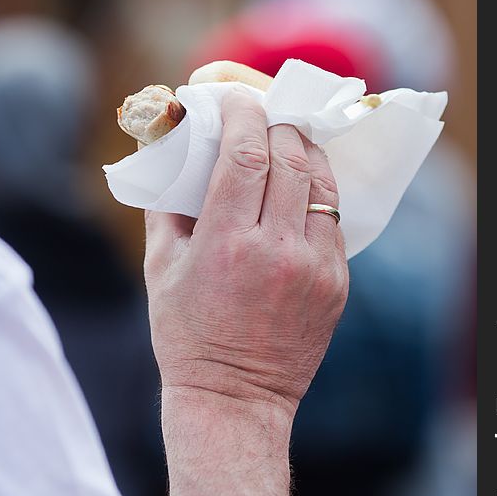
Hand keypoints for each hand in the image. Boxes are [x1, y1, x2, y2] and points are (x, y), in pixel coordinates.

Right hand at [145, 89, 348, 416]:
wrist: (233, 397)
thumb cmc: (186, 334)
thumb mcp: (160, 268)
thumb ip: (167, 205)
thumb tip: (174, 156)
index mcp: (227, 242)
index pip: (245, 151)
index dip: (242, 113)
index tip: (235, 98)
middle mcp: (277, 249)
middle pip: (289, 156)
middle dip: (275, 124)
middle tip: (261, 117)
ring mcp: (315, 267)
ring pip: (321, 182)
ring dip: (303, 151)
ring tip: (286, 142)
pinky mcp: (336, 283)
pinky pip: (333, 219)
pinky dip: (316, 192)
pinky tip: (300, 190)